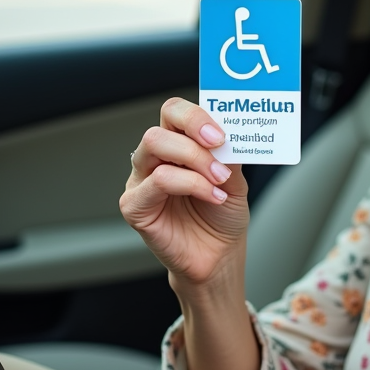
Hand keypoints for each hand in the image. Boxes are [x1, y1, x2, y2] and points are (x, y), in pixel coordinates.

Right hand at [120, 97, 247, 285]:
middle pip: (161, 125)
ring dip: (195, 158)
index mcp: (177, 145)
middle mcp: (156, 159)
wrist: (218, 256)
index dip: (195, 115)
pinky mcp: (134, 205)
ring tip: (219, 179)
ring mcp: (141, 180)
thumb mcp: (235, 179)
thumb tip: (230, 131)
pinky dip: (190, 184)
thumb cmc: (222, 217)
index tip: (221, 132)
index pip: (174, 112)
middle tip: (220, 146)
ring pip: (154, 145)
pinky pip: (157, 181)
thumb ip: (229, 154)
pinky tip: (212, 196)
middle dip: (194, 131)